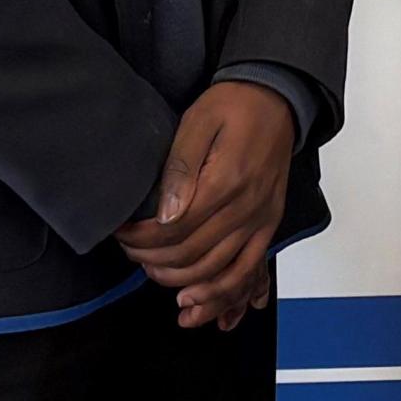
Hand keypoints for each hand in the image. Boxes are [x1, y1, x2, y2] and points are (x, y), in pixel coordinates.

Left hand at [114, 80, 297, 329]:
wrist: (277, 99)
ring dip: (181, 283)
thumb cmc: (235, 106)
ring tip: (154, 274)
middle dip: (153, 261)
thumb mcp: (197, 122)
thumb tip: (165, 214)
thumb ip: (181, 168)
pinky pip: (248, 271)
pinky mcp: (268, 226)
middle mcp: (246, 208)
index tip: (122, 234)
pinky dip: (223, 294)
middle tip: (131, 253)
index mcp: (226, 182)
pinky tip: (197, 301)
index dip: (142, 239)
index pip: (175, 229)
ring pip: (217, 272)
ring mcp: (260, 220)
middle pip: (192, 256)